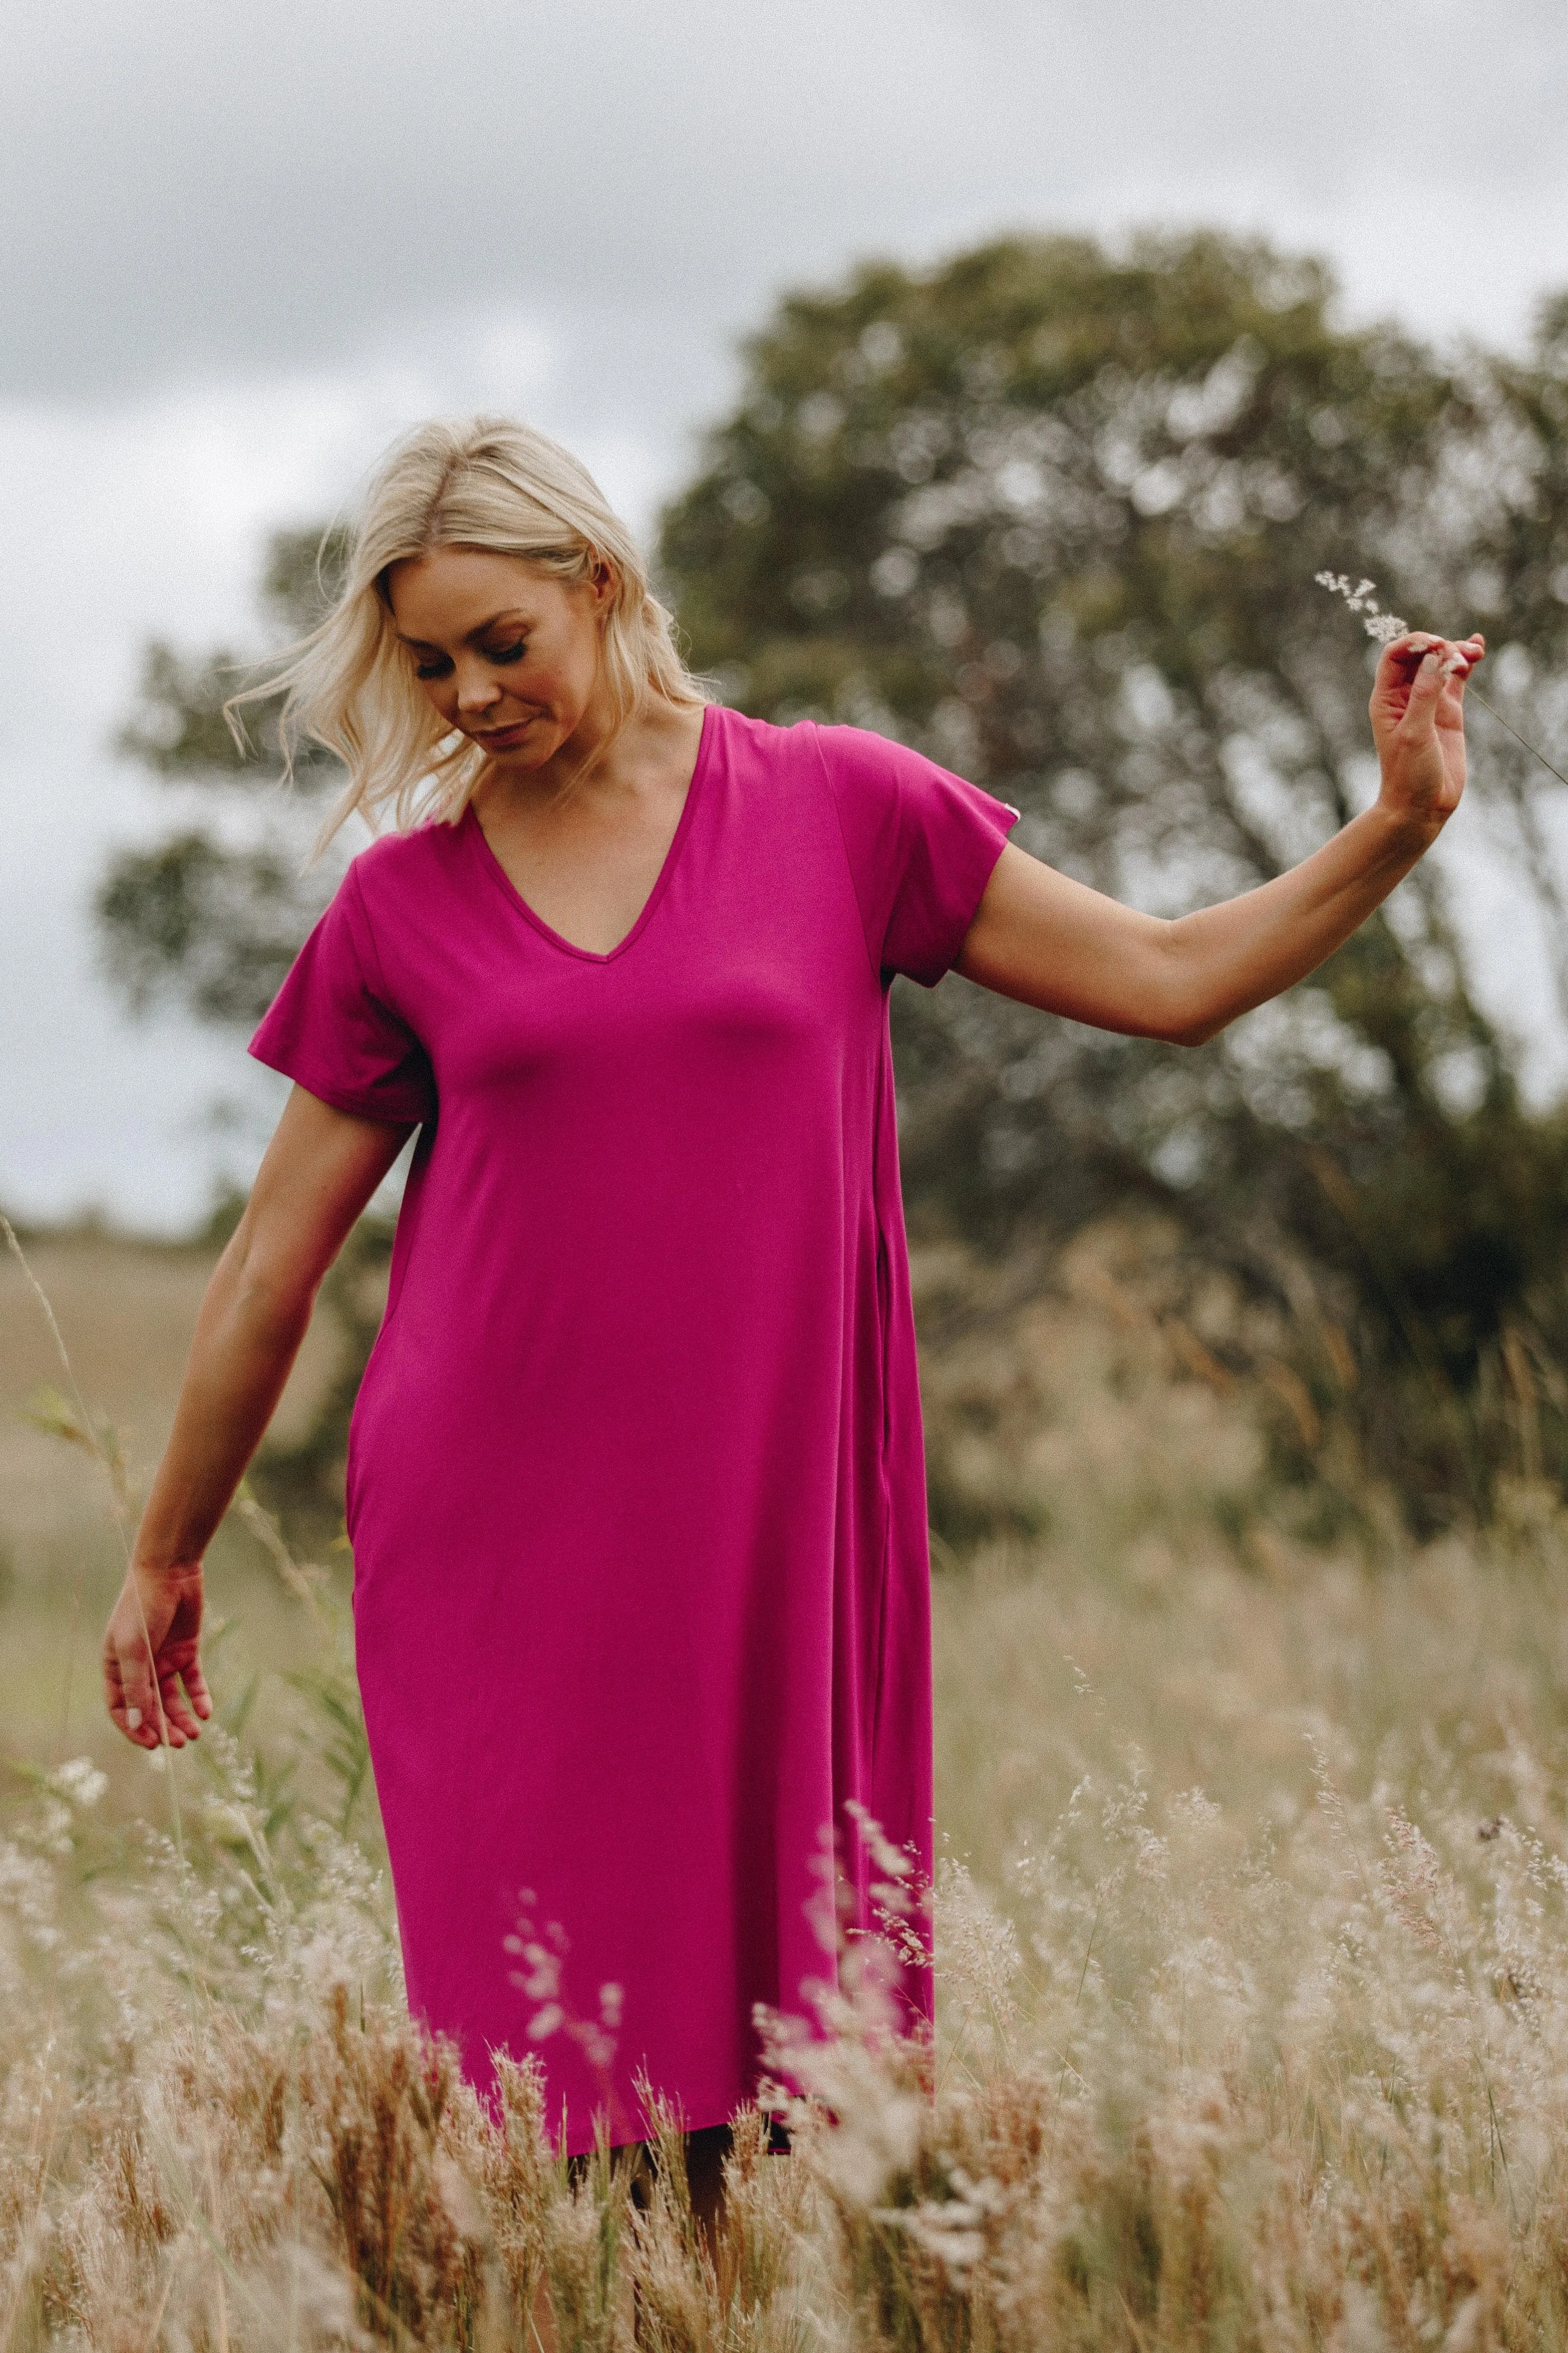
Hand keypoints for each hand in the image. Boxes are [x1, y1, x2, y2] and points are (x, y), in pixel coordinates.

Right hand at [102, 1561, 212, 1748]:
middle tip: (181, 1742)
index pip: (121, 1709)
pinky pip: (193, 1682)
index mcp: (116, 1669)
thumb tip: (136, 1722)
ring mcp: (163, 1661)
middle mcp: (140, 1668)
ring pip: (172, 1699)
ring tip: (195, 1733)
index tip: (151, 1744)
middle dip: (164, 1728)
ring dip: (182, 1718)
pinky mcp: (186, 1652)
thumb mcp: (134, 1649)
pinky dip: (199, 1698)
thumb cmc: (142, 1607)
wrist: (170, 1572)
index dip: (134, 1728)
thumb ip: (137, 1686)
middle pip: (150, 1708)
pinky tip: (206, 1711)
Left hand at [1371, 630, 1484, 833]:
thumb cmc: (1409, 775)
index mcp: (1386, 699)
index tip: (1437, 645)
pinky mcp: (1448, 711)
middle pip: (1420, 655)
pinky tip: (1477, 648)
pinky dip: (1465, 663)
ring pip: (1440, 664)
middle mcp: (1405, 696)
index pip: (1394, 657)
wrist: (1421, 807)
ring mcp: (1428, 702)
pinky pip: (1456, 680)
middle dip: (1440, 646)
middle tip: (1459, 654)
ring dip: (1456, 652)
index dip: (1414, 643)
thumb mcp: (1415, 734)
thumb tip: (1434, 658)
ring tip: (1474, 652)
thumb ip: (1424, 695)